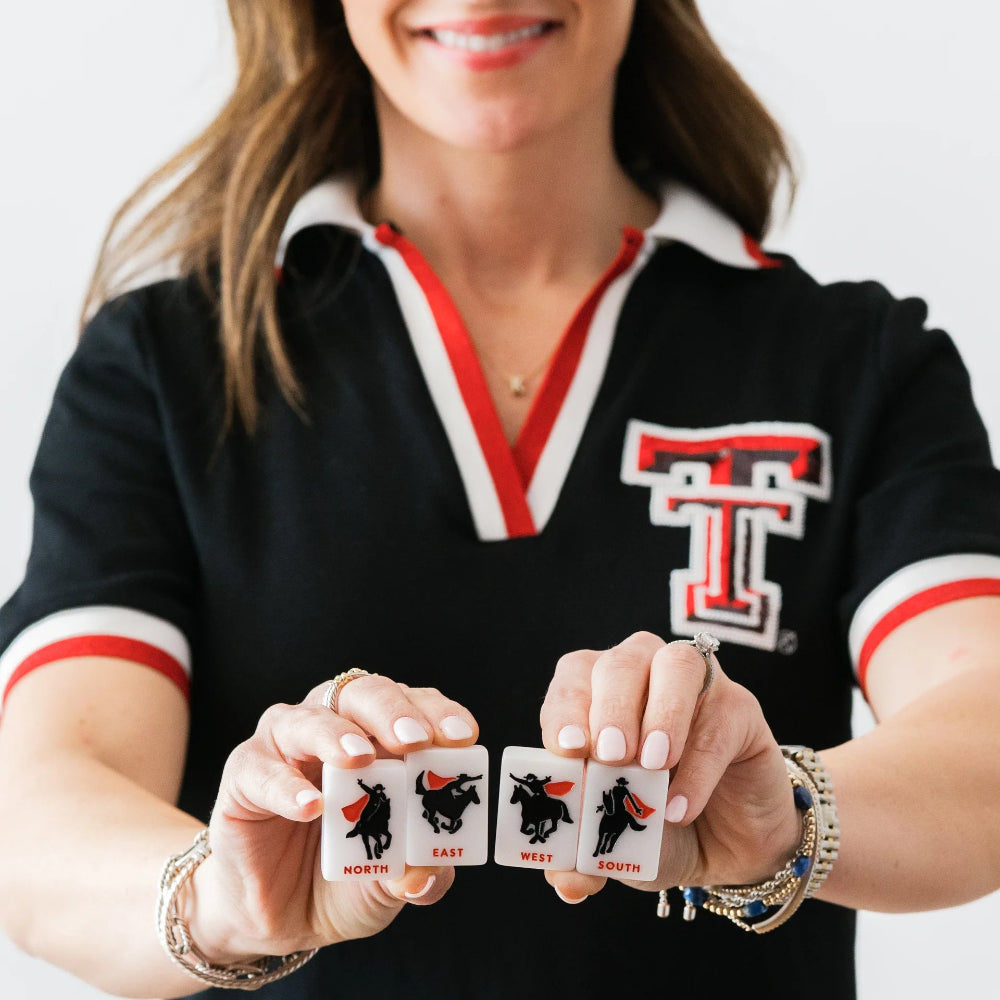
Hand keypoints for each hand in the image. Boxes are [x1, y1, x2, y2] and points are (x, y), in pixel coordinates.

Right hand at [188, 676, 478, 961]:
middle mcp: (336, 726)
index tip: (463, 737)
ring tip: (360, 758)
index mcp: (383, 738)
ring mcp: (286, 746)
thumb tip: (426, 875)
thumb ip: (417, 875)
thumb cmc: (345, 877)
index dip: (441, 715)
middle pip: (363, 693)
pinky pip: (261, 769)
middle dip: (393, 712)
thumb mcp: (392, 883)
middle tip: (415, 740)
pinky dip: (285, 784)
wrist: (280, 917)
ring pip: (308, 718)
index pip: (416, 707)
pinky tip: (310, 807)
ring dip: (336, 734)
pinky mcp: (244, 775)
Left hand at [538, 632, 799, 901]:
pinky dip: (699, 764)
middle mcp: (642, 674)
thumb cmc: (656, 826)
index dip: (566, 709)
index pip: (573, 680)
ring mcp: (694, 684)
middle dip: (611, 707)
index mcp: (595, 693)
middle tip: (610, 756)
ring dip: (660, 714)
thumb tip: (565, 881)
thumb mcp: (614, 845)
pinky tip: (682, 807)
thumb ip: (583, 858)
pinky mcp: (739, 707)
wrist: (726, 847)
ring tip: (653, 766)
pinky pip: (719, 719)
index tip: (567, 748)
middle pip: (620, 663)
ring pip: (675, 665)